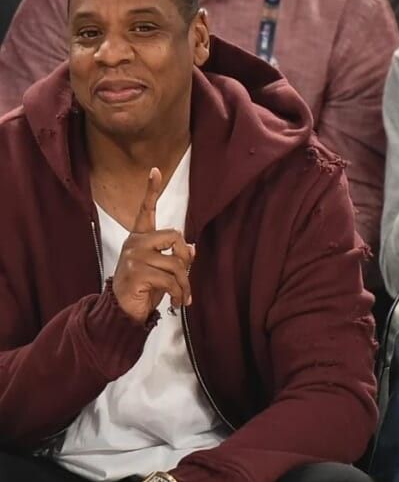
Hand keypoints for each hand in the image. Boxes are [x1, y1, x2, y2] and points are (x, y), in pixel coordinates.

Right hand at [112, 168, 194, 324]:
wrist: (122, 311)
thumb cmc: (144, 288)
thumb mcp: (161, 270)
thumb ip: (175, 257)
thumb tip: (192, 248)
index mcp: (140, 238)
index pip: (145, 210)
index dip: (151, 190)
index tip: (155, 170)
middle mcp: (135, 242)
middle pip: (176, 236)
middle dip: (186, 258)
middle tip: (184, 277)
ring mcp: (134, 257)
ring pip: (176, 264)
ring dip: (184, 284)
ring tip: (182, 297)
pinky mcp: (137, 273)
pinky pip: (170, 280)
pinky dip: (179, 293)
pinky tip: (176, 302)